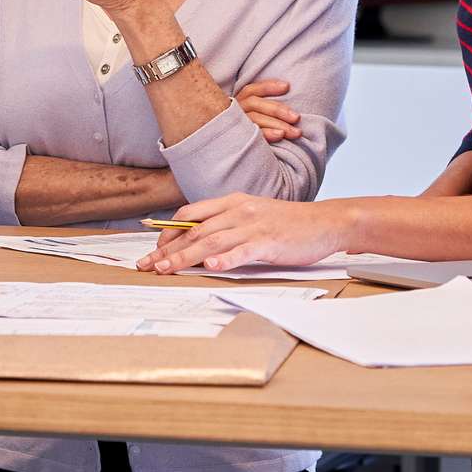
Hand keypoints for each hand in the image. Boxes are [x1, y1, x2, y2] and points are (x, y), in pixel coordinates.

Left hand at [138, 192, 353, 274]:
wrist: (325, 221)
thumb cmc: (288, 223)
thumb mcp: (253, 216)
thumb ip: (227, 224)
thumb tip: (200, 242)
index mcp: (232, 202)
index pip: (190, 215)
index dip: (168, 232)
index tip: (153, 249)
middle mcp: (238, 211)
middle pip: (194, 231)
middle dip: (167, 250)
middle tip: (146, 265)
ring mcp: (253, 225)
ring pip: (211, 241)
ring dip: (184, 257)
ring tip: (165, 269)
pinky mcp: (269, 241)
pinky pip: (242, 250)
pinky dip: (225, 258)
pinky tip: (209, 266)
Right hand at [235, 79, 300, 141]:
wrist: (234, 156)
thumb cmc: (255, 129)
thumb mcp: (256, 114)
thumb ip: (267, 106)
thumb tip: (287, 91)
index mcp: (238, 103)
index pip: (251, 90)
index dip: (268, 87)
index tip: (286, 86)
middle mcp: (235, 112)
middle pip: (254, 104)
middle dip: (277, 109)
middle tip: (296, 117)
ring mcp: (235, 126)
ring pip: (255, 119)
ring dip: (276, 123)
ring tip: (294, 131)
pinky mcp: (238, 139)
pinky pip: (251, 136)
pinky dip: (267, 134)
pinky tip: (280, 135)